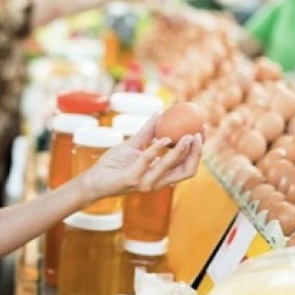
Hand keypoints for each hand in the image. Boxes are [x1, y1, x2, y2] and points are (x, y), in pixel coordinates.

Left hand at [79, 116, 202, 202]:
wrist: (92, 178)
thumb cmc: (113, 164)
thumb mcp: (133, 145)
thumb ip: (148, 132)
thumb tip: (160, 113)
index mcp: (161, 174)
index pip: (187, 165)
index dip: (198, 150)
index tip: (202, 131)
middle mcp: (157, 181)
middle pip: (187, 171)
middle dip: (196, 153)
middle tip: (198, 134)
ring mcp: (146, 182)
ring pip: (171, 168)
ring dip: (181, 151)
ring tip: (186, 135)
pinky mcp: (132, 180)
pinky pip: (148, 162)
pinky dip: (157, 150)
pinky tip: (163, 138)